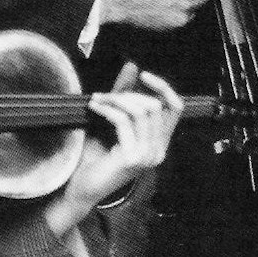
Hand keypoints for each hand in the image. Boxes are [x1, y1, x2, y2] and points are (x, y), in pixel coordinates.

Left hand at [43, 71, 184, 235]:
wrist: (82, 189)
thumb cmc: (96, 159)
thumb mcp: (114, 123)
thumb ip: (124, 97)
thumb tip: (132, 66)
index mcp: (159, 144)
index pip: (175, 108)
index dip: (163, 88)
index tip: (143, 75)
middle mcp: (159, 151)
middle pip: (156, 106)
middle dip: (129, 94)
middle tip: (104, 95)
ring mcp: (147, 156)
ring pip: (141, 111)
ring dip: (116, 100)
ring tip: (98, 100)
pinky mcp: (132, 158)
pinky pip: (123, 121)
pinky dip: (108, 109)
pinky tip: (95, 107)